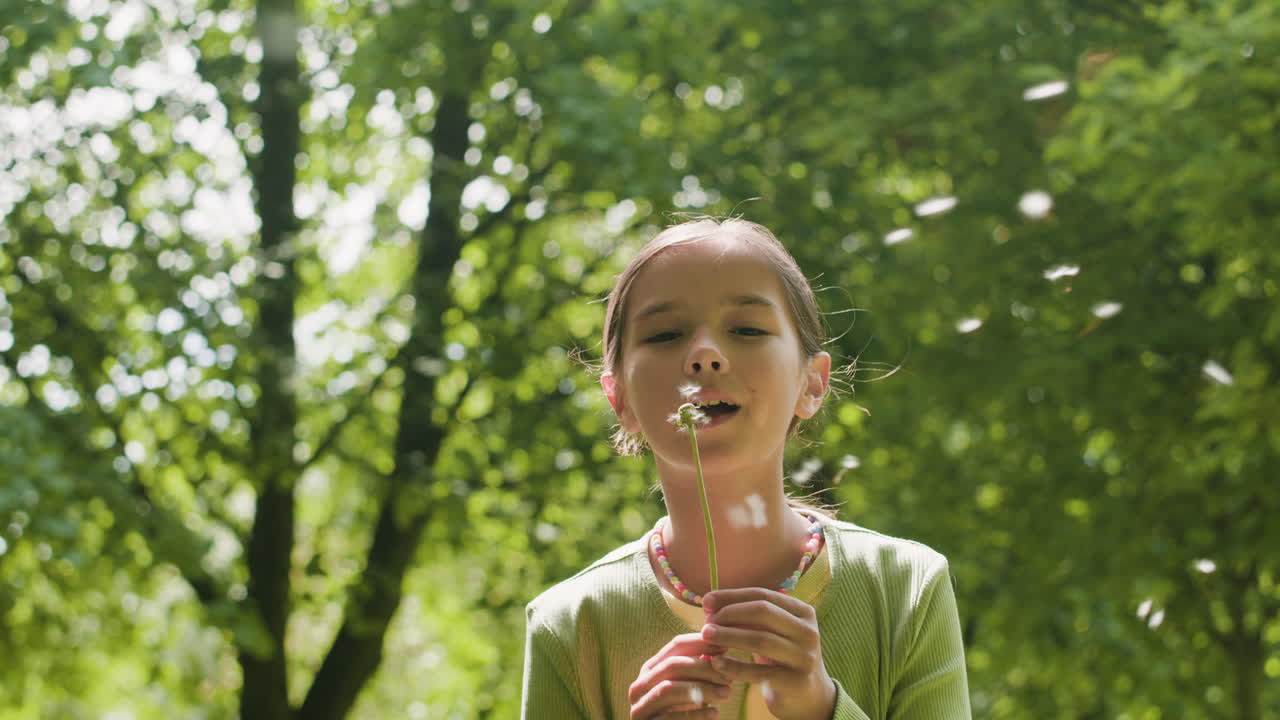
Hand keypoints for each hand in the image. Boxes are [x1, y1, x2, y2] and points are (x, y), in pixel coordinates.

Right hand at [629, 632, 732, 718]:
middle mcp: (640, 685)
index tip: (726, 647)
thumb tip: (723, 645)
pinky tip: (715, 713)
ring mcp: (639, 706)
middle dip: (703, 668)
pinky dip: (694, 715)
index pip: (676, 645)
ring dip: (701, 689)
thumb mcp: (691, 687)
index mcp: (651, 669)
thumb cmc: (684, 712)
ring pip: (668, 689)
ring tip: (727, 693)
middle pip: (672, 665)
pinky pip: (669, 717)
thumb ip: (701, 669)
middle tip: (730, 675)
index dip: (701, 643)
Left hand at [700, 588, 836, 719]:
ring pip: (760, 640)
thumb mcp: (771, 632)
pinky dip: (734, 666)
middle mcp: (808, 631)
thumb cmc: (781, 657)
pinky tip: (716, 663)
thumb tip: (710, 602)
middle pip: (762, 612)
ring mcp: (804, 657)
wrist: (807, 696)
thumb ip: (747, 616)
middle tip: (707, 623)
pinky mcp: (794, 681)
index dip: (732, 596)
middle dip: (730, 614)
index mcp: (803, 612)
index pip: (763, 595)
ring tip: (706, 636)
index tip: (706, 602)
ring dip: (728, 636)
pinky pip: (758, 671)